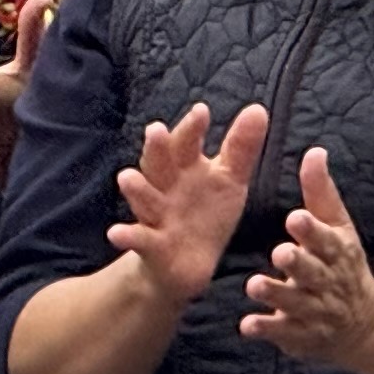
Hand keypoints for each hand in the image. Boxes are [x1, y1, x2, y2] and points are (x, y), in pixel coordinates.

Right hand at [111, 103, 263, 300]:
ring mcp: (156, 216)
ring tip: (127, 177)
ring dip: (136, 189)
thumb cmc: (206, 214)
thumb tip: (258, 108)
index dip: (192, 128)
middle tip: (156, 129)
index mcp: (186, 169)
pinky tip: (116, 233)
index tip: (201, 111)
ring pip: (144, 198)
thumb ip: (241, 147)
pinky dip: (127, 236)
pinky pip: (138, 239)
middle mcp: (166, 187)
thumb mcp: (229, 180)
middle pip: (159, 164)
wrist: (186, 265)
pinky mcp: (152, 245)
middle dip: (157, 148)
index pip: (187, 144)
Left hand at [244, 152, 373, 367]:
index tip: (295, 218)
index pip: (326, 239)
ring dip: (276, 294)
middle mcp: (329, 280)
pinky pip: (283, 332)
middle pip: (314, 271)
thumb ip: (320, 192)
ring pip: (296, 302)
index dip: (312, 230)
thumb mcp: (338, 227)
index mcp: (338, 250)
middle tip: (280, 252)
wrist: (364, 322)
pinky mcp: (302, 335)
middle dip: (298, 263)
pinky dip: (267, 329)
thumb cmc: (342, 263)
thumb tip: (314, 151)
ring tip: (254, 285)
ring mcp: (317, 310)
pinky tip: (247, 326)